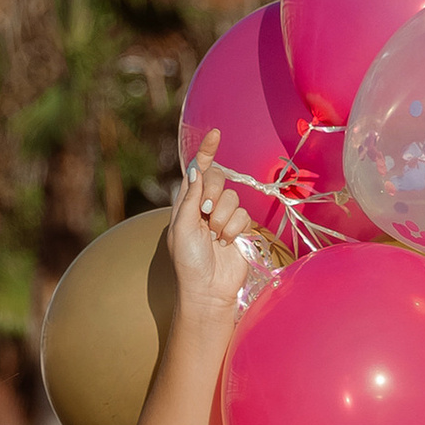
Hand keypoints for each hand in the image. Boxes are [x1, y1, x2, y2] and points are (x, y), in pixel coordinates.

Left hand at [165, 129, 258, 332]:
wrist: (208, 290)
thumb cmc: (188, 262)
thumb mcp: (182, 227)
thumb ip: (190, 198)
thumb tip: (195, 171)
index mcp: (186, 203)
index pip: (197, 171)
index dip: (206, 153)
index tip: (215, 134)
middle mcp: (205, 206)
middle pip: (218, 179)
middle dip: (214, 194)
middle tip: (206, 215)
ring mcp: (223, 217)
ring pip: (233, 198)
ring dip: (223, 218)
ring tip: (215, 237)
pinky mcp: (239, 228)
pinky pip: (242, 215)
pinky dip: (234, 229)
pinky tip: (227, 243)